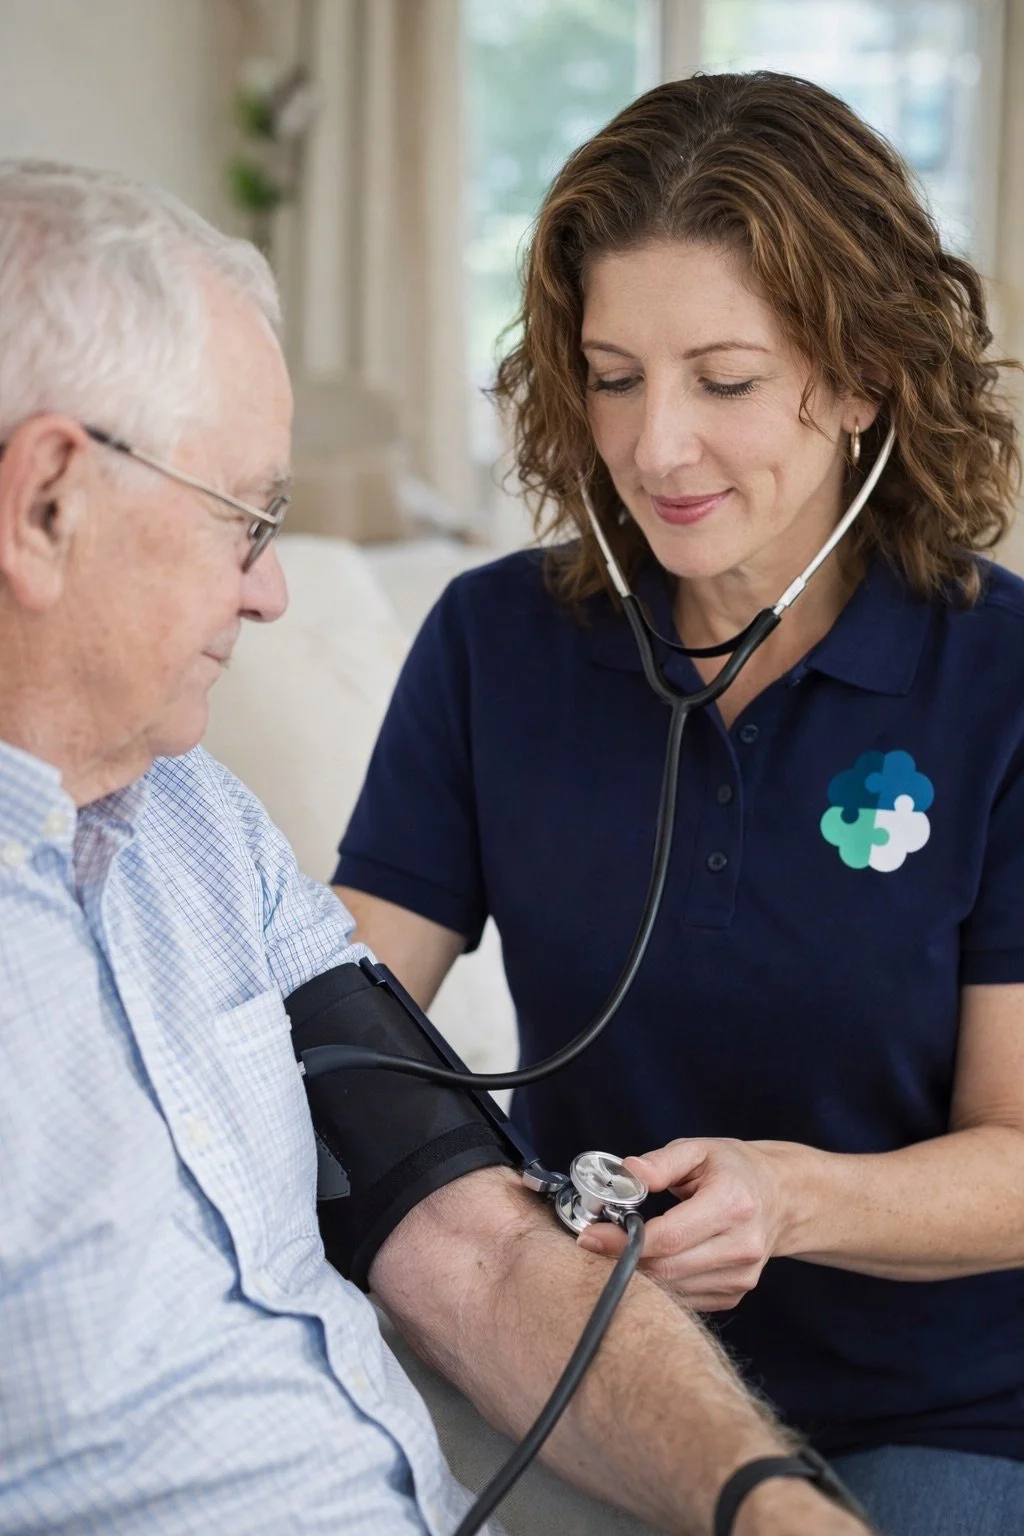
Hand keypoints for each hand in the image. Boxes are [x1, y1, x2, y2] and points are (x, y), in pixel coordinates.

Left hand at [576, 1138, 788, 1309]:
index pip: (670, 1236)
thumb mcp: (699, 1150)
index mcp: (732, 1204)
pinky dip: (662, 1283)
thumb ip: (662, 1162)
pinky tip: (654, 1260)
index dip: (624, 1241)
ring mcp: (741, 1277)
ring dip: (640, 1273)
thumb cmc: (734, 1170)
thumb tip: (629, 1172)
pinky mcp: (735, 1294)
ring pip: (673, 1288)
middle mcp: (742, 1246)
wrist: (780, 1198)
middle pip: (667, 1268)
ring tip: (624, 1247)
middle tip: (595, 1242)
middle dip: (623, 1259)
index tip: (590, 1236)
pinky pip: (685, 1298)